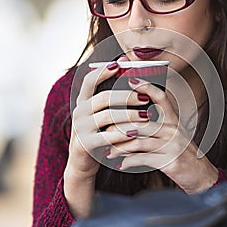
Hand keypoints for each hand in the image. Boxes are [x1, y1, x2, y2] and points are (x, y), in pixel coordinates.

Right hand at [64, 55, 153, 215]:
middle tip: (145, 98)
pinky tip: (136, 134)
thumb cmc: (99, 133)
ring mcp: (80, 128)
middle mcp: (79, 112)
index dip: (103, 71)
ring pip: (107, 117)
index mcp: (82, 101)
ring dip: (129, 116)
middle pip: (103, 98)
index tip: (120, 64)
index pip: (89, 80)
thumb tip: (127, 66)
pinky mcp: (85, 145)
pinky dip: (122, 135)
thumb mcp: (101, 114)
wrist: (83, 162)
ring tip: (147, 117)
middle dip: (126, 96)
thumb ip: (111, 96)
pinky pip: (106, 137)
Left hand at [105, 77, 218, 193]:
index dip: (147, 87)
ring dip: (120, 147)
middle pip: (140, 122)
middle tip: (104, 132)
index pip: (161, 98)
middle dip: (119, 127)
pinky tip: (122, 164)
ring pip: (138, 141)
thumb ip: (158, 127)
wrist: (202, 176)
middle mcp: (174, 130)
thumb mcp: (175, 136)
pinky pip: (143, 158)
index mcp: (174, 121)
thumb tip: (132, 123)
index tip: (130, 80)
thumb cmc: (184, 155)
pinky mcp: (170, 161)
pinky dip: (129, 162)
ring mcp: (173, 145)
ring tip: (109, 152)